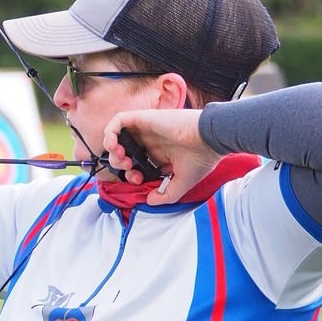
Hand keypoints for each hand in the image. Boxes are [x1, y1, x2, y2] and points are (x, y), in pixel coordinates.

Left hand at [103, 109, 218, 204]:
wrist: (210, 141)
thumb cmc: (202, 159)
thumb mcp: (182, 183)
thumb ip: (165, 194)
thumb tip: (149, 202)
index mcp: (158, 153)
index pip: (135, 162)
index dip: (130, 173)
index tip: (138, 180)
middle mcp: (150, 140)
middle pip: (122, 150)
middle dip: (118, 162)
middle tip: (128, 168)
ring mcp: (146, 129)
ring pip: (117, 134)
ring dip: (112, 147)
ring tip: (120, 156)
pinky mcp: (144, 118)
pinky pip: (119, 120)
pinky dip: (110, 131)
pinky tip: (114, 144)